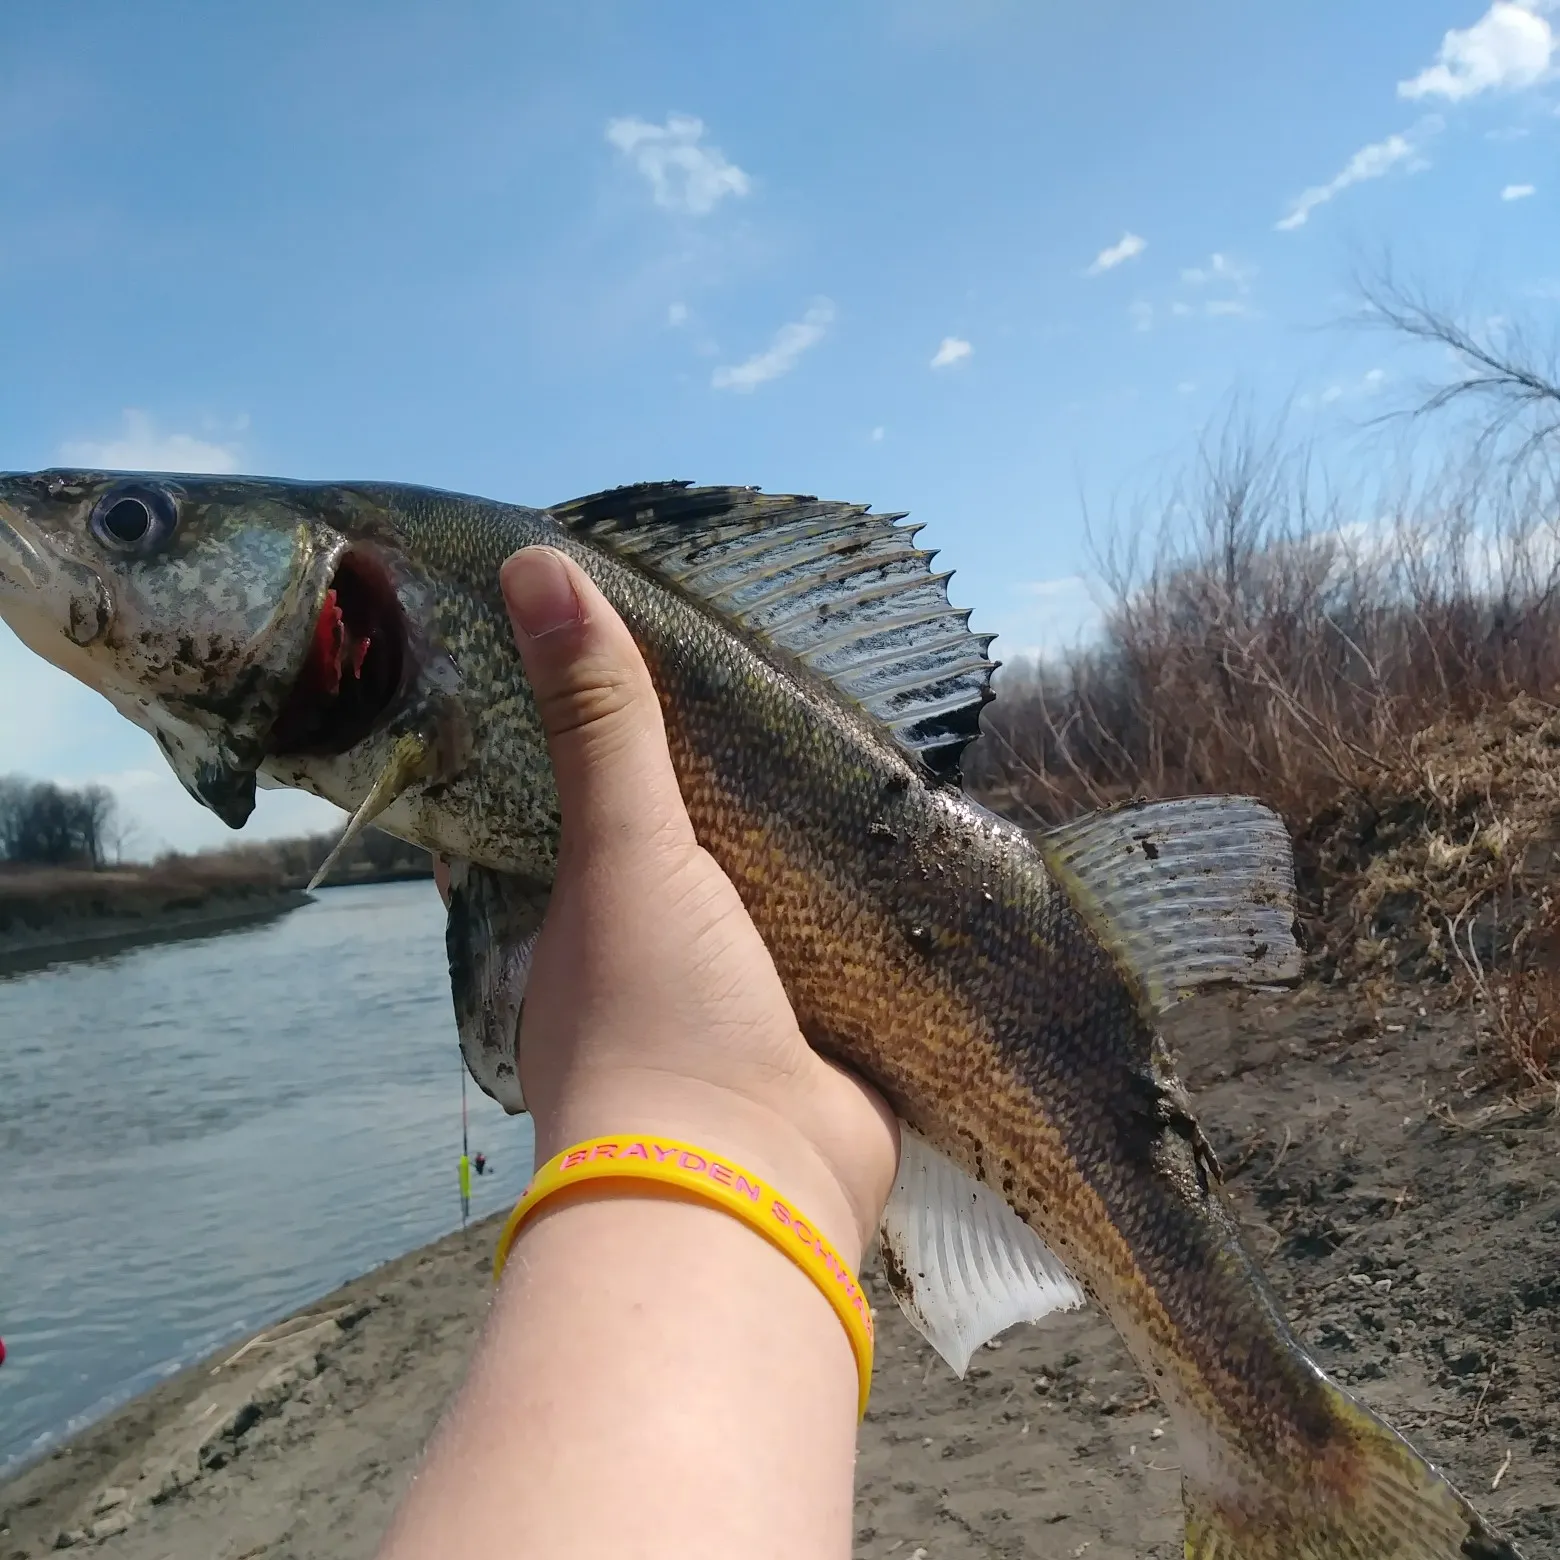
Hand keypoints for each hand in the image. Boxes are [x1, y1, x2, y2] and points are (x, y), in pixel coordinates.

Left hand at [438, 546, 897, 1264]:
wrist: (749, 1182)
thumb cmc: (654, 1007)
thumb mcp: (625, 845)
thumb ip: (599, 718)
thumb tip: (532, 563)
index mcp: (584, 919)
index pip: (592, 809)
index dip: (623, 743)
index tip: (668, 667)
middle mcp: (656, 959)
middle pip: (696, 850)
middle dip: (735, 793)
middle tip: (792, 693)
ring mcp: (743, 1003)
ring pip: (776, 903)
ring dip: (809, 852)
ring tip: (863, 752)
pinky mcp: (826, 1035)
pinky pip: (847, 953)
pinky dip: (870, 911)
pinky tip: (914, 849)